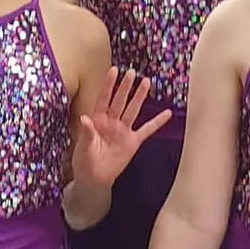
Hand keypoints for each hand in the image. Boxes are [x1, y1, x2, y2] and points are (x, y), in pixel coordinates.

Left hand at [72, 69, 172, 189]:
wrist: (94, 178)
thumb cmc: (84, 161)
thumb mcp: (83, 147)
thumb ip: (87, 133)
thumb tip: (84, 118)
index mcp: (97, 120)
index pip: (103, 98)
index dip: (108, 84)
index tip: (114, 70)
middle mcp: (111, 121)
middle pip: (120, 101)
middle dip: (125, 87)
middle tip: (132, 72)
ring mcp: (123, 130)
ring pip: (132, 110)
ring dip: (139, 97)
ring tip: (146, 82)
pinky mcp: (133, 142)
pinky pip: (147, 130)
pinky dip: (157, 122)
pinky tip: (167, 113)